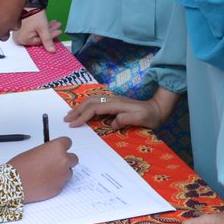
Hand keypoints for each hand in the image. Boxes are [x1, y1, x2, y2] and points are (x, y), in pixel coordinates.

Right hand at [7, 137, 78, 201]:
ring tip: (46, 175)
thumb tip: (53, 155)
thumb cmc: (20, 166)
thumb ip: (48, 152)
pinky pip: (62, 183)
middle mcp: (63, 160)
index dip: (63, 147)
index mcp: (57, 148)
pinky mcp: (60, 188)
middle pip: (73, 158)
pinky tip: (44, 182)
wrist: (14, 183)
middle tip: (56, 164)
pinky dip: (56, 183)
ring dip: (61, 173)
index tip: (60, 150)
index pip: (68, 143)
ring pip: (69, 172)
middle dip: (66, 161)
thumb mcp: (35, 152)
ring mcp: (63, 175)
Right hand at [13, 11, 61, 51]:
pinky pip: (34, 30)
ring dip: (47, 29)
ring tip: (55, 24)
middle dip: (50, 32)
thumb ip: (48, 40)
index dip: (51, 36)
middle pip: (39, 37)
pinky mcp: (23, 28)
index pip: (40, 42)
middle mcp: (20, 38)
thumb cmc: (33, 14)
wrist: (29, 2)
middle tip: (57, 27)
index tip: (58, 32)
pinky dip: (42, 27)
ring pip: (38, 33)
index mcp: (22, 40)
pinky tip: (49, 23)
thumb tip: (52, 51)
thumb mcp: (43, 28)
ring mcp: (20, 33)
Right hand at [64, 86, 179, 130]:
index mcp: (116, 104)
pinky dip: (86, 106)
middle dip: (77, 110)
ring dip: (80, 107)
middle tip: (66, 119)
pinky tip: (83, 112)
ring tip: (70, 115)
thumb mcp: (141, 119)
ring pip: (92, 100)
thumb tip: (112, 123)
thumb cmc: (149, 116)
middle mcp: (112, 100)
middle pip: (90, 102)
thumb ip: (126, 119)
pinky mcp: (114, 103)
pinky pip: (96, 103)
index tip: (74, 124)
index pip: (95, 108)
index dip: (83, 116)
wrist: (157, 109)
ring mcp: (113, 100)